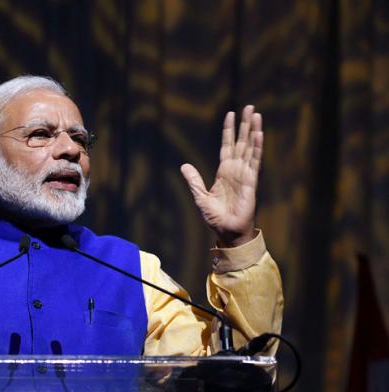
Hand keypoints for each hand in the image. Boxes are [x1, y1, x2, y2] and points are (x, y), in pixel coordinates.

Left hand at [180, 105, 261, 246]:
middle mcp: (237, 170)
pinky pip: (255, 161)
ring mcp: (245, 174)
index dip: (229, 131)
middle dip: (245, 124)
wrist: (227, 231)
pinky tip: (259, 134)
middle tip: (250, 107)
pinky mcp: (251, 181)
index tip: (231, 114)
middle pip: (242, 142)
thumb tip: (184, 165)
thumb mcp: (200, 196)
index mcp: (224, 172)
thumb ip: (193, 180)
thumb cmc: (215, 217)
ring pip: (250, 147)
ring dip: (253, 130)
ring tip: (257, 114)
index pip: (227, 146)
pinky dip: (257, 147)